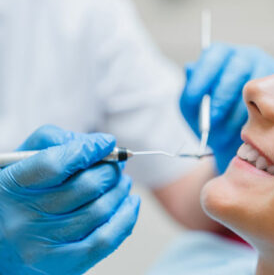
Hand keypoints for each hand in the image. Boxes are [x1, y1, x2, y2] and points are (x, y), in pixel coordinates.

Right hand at [0, 125, 139, 274]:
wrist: (0, 247)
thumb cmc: (16, 196)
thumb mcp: (20, 163)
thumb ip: (53, 143)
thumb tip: (97, 144)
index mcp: (10, 186)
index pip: (55, 163)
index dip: (89, 149)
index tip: (107, 143)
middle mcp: (23, 218)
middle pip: (85, 186)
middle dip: (111, 170)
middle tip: (117, 165)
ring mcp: (43, 244)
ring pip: (100, 210)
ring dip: (120, 190)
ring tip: (123, 181)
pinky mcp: (61, 265)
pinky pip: (105, 239)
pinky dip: (125, 218)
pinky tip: (130, 203)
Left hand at [180, 43, 273, 172]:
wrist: (240, 141)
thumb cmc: (214, 120)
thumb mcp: (194, 109)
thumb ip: (188, 94)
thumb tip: (190, 70)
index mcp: (222, 55)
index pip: (212, 56)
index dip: (202, 77)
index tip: (194, 98)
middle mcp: (246, 56)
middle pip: (237, 68)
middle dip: (222, 96)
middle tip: (213, 118)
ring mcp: (268, 69)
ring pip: (256, 86)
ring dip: (239, 112)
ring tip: (228, 131)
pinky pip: (272, 101)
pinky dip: (258, 118)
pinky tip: (249, 130)